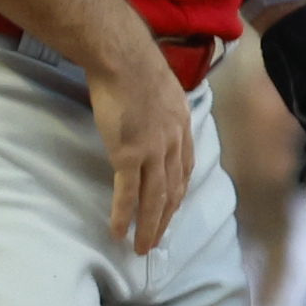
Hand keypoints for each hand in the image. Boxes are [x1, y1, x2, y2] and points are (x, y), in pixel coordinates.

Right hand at [80, 27, 191, 256]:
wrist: (122, 57)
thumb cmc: (134, 62)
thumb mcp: (161, 84)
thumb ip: (160, 104)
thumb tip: (150, 107)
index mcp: (182, 126)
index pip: (185, 169)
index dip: (178, 192)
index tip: (171, 208)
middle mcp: (173, 143)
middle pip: (173, 191)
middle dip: (165, 219)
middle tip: (156, 241)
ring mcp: (153, 152)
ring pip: (154, 199)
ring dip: (149, 227)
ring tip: (141, 248)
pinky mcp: (128, 155)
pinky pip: (127, 194)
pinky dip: (124, 216)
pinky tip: (119, 232)